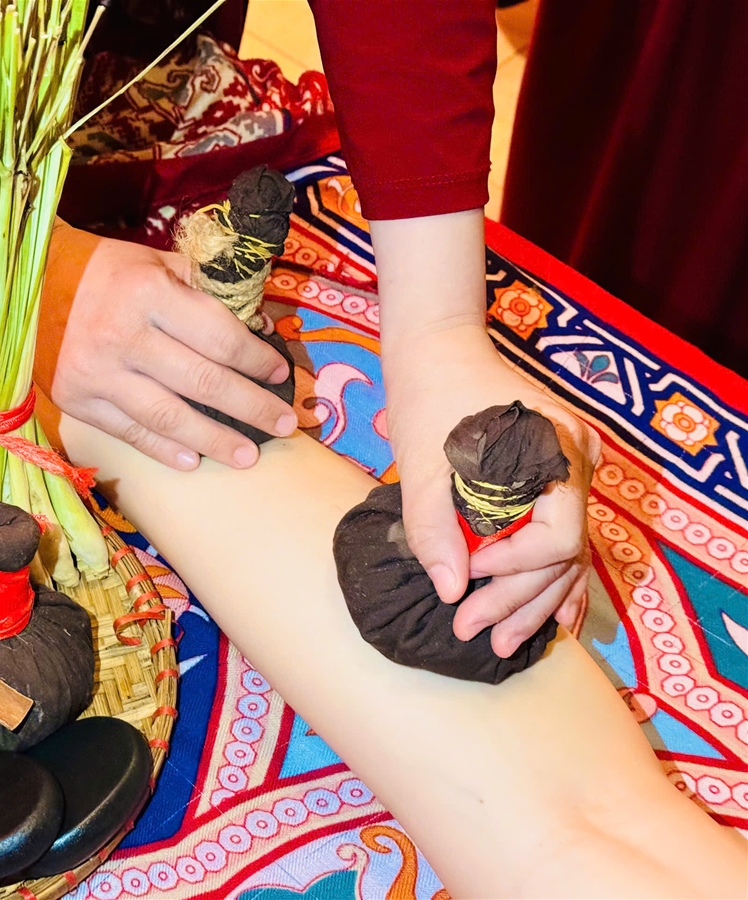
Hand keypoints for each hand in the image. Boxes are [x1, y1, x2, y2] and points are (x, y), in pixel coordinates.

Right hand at [35, 222, 296, 469]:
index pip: (218, 335)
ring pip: (170, 417)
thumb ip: (205, 291)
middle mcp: (123, 336)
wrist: (27, 286)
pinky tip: (193, 460)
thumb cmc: (104, 272)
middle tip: (283, 425)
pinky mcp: (78, 401)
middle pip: (202, 382)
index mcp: (148, 293)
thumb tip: (258, 325)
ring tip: (247, 456)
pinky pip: (130, 433)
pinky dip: (164, 449)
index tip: (279, 374)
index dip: (256, 359)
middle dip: (250, 406)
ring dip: (215, 440)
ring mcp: (98, 374)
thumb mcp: (156, 263)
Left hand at [383, 325, 598, 656]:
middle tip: (475, 635)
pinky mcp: (554, 476)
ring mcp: (571, 469)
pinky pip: (563, 536)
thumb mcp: (421, 465)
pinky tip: (549, 620)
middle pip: (563, 553)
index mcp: (555, 451)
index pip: (558, 537)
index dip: (515, 570)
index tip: (468, 578)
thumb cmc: (426, 399)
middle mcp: (577, 462)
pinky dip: (551, 577)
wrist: (437, 350)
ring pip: (566, 552)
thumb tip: (451, 591)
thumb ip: (433, 528)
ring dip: (534, 600)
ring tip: (502, 645)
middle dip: (519, 600)